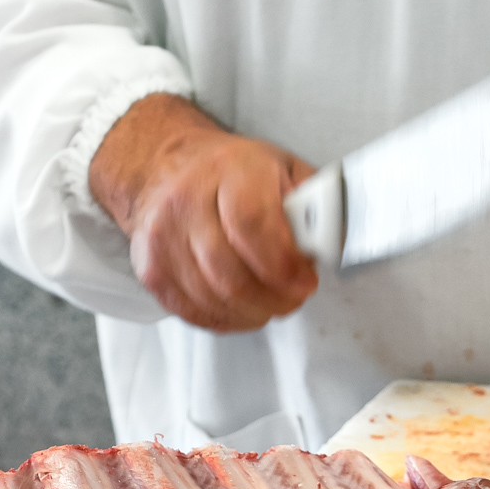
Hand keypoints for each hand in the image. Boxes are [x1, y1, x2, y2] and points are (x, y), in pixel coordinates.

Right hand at [89, 94, 319, 331]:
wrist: (168, 169)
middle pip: (232, 275)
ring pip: (215, 300)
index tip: (306, 281)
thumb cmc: (232, 173)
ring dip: (255, 312)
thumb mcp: (282, 168)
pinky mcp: (152, 271)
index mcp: (229, 171)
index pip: (253, 226)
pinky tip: (245, 307)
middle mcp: (187, 203)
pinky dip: (229, 319)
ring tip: (273, 301)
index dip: (285, 265)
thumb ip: (314, 202)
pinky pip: (196, 313)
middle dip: (275, 298)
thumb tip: (337, 240)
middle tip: (295, 297)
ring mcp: (162, 240)